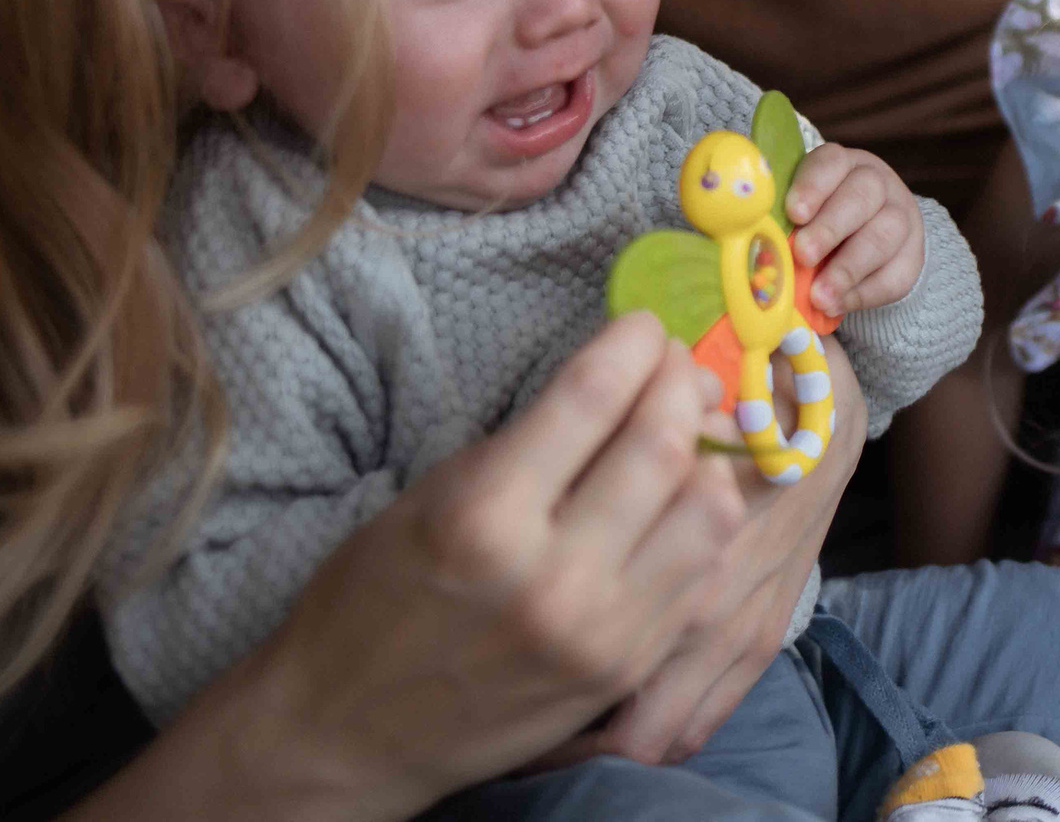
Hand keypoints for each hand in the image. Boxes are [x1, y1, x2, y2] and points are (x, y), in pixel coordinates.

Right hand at [131, 314, 851, 821]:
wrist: (350, 732)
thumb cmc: (377, 597)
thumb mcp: (432, 494)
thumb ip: (532, 438)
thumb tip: (628, 376)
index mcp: (483, 517)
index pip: (593, 396)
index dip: (634, 342)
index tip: (642, 326)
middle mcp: (551, 575)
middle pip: (665, 444)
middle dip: (681, 382)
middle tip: (671, 367)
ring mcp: (601, 630)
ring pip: (709, 508)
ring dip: (707, 454)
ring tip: (685, 433)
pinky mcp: (628, 666)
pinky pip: (703, 571)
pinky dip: (703, 520)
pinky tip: (680, 498)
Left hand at [785, 142, 923, 313]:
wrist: (868, 241)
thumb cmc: (818, 223)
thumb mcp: (801, 212)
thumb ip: (783, 223)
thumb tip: (756, 249)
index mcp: (842, 165)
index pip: (832, 162)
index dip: (813, 186)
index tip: (794, 213)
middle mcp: (877, 184)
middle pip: (863, 195)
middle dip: (830, 227)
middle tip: (804, 254)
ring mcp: (901, 217)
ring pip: (885, 235)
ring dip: (849, 268)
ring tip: (820, 296)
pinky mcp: (912, 256)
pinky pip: (896, 275)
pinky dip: (864, 294)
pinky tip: (838, 306)